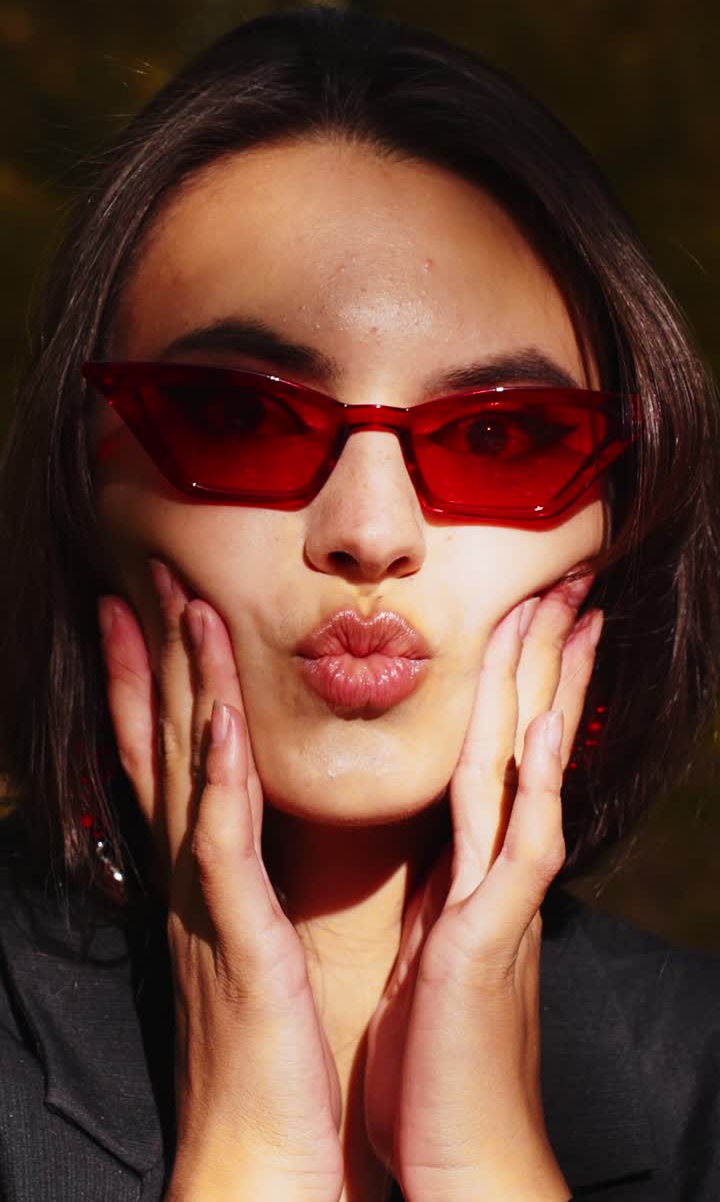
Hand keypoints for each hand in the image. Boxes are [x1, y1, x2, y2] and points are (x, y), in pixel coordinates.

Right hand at [98, 561, 343, 1201]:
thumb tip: (250, 839)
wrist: (258, 1156)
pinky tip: (222, 711)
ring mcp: (205, 902)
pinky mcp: (234, 934)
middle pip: (165, 747)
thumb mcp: (254, 951)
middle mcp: (189, 878)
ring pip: (189, 770)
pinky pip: (222, 836)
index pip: (170, 762)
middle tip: (151, 580)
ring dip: (185, 685)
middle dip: (157, 660)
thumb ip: (247, 888)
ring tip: (182, 608)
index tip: (150, 619)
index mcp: (202, 881)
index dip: (155, 687)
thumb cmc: (269, 1056)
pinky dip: (220, 769)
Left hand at [364, 575, 601, 1201]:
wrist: (466, 1157)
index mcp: (474, 870)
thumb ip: (447, 898)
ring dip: (544, 691)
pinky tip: (538, 731)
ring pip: (526, 770)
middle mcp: (498, 870)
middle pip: (522, 740)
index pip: (498, 750)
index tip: (524, 616)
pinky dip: (531, 787)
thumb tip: (445, 859)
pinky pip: (518, 846)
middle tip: (565, 584)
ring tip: (564, 615)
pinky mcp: (489, 938)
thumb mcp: (437, 958)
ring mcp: (503, 898)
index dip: (513, 681)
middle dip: (543, 659)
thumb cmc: (438, 1064)